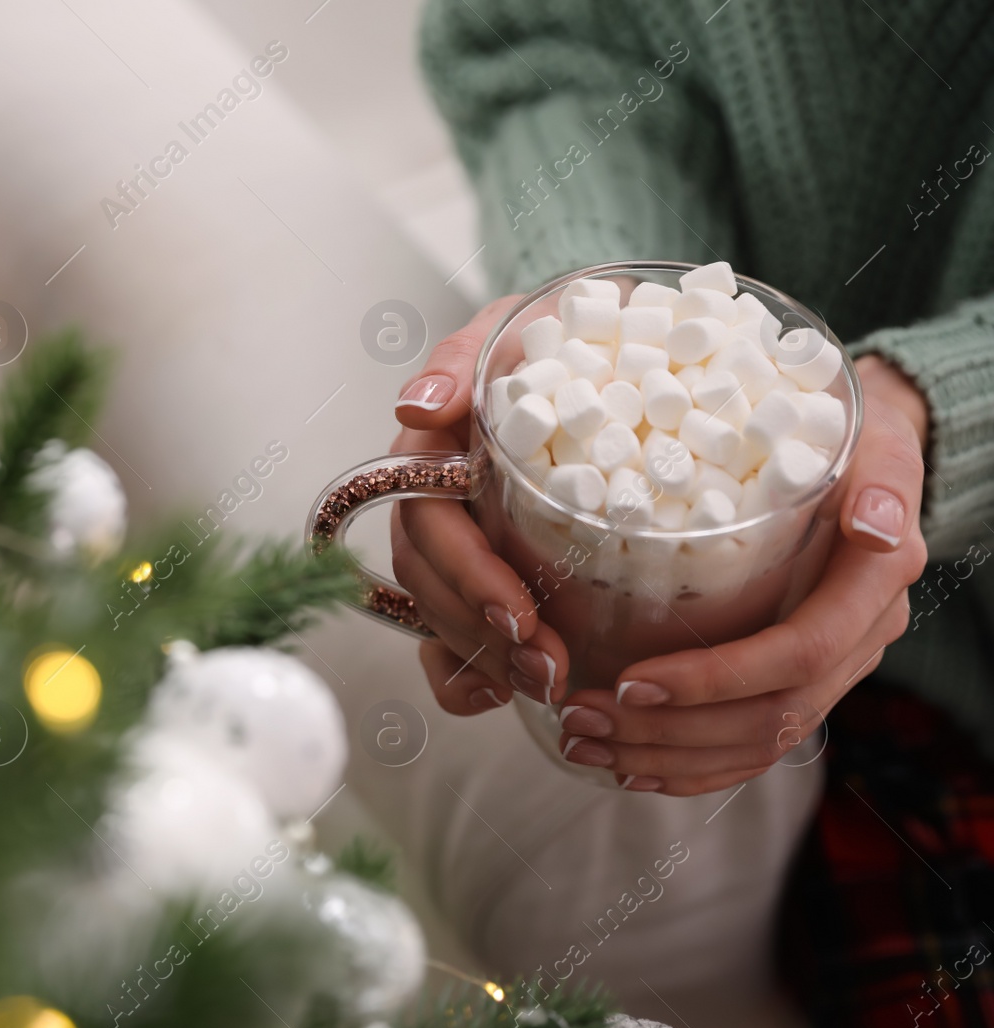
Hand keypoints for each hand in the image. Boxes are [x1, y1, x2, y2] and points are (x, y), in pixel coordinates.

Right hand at [390, 297, 572, 716]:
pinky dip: (465, 680)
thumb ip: (469, 356)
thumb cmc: (570, 334)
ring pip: (438, 619)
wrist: (619, 344)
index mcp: (437, 450)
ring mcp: (460, 540)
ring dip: (483, 662)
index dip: (467, 578)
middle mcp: (437, 499)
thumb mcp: (526, 322)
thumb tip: (416, 407)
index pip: (427, 527)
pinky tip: (502, 697)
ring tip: (548, 686)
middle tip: (549, 669)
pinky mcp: (487, 573)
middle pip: (429, 585)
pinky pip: (448, 643)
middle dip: (482, 635)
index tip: (520, 615)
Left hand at [557, 355, 930, 794]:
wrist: (863, 452)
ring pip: (754, 744)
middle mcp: (860, 640)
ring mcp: (834, 669)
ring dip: (664, 756)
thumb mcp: (872, 437)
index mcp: (873, 587)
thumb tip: (873, 526)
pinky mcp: (802, 681)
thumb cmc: (843, 433)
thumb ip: (880, 478)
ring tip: (582, 741)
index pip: (798, 656)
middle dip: (669, 731)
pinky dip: (689, 767)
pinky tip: (627, 766)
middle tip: (580, 718)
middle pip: (768, 718)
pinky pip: (751, 747)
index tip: (631, 681)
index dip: (715, 680)